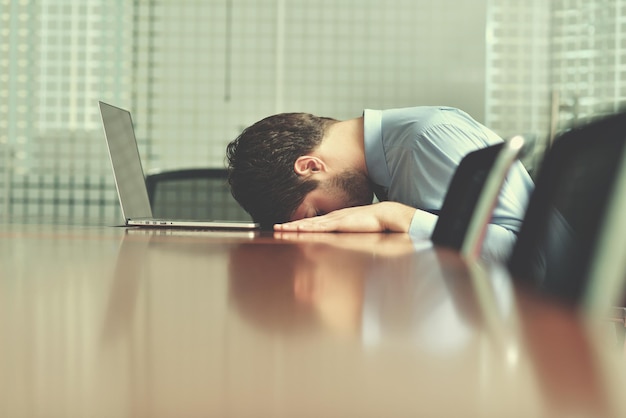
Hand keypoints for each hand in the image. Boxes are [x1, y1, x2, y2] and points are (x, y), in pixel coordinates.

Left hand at [274, 201, 415, 232]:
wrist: (383, 215)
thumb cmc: (371, 223)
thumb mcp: (353, 230)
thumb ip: (344, 234)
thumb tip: (337, 241)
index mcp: (334, 219)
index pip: (312, 223)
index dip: (298, 226)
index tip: (285, 229)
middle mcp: (331, 218)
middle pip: (307, 222)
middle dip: (290, 226)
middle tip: (275, 228)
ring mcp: (334, 220)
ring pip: (310, 224)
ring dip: (294, 227)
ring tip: (281, 229)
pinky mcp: (340, 223)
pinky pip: (321, 226)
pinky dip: (309, 227)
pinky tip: (300, 228)